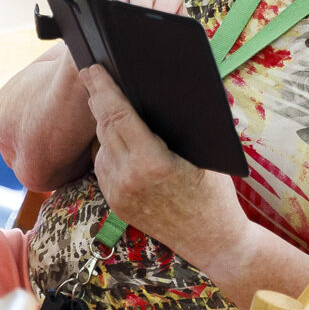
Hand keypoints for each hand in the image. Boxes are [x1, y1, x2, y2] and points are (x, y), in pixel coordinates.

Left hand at [79, 65, 249, 266]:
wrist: (212, 241)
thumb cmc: (216, 193)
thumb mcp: (203, 153)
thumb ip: (177, 126)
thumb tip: (163, 90)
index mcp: (151, 162)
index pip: (117, 115)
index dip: (103, 88)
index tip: (92, 68)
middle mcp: (128, 179)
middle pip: (104, 127)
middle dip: (98, 99)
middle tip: (93, 75)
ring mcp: (118, 194)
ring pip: (101, 147)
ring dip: (103, 124)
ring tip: (106, 102)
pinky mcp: (116, 205)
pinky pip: (104, 167)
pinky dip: (109, 148)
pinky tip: (117, 137)